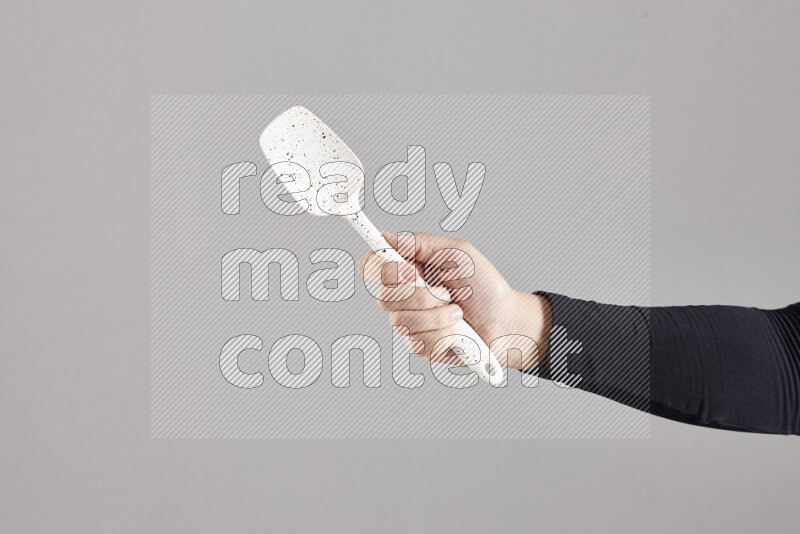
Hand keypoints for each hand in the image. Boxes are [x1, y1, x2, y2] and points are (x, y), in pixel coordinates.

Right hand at [357, 231, 550, 370]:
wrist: (506, 321)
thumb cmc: (484, 286)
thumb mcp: (458, 253)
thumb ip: (421, 242)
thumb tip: (388, 238)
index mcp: (408, 269)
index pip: (372, 265)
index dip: (378, 267)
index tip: (405, 269)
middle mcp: (403, 296)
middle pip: (383, 297)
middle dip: (419, 295)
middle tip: (444, 291)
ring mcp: (410, 322)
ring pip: (401, 322)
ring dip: (437, 316)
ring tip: (457, 311)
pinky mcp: (420, 345)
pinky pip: (418, 342)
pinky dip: (444, 334)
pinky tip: (457, 330)